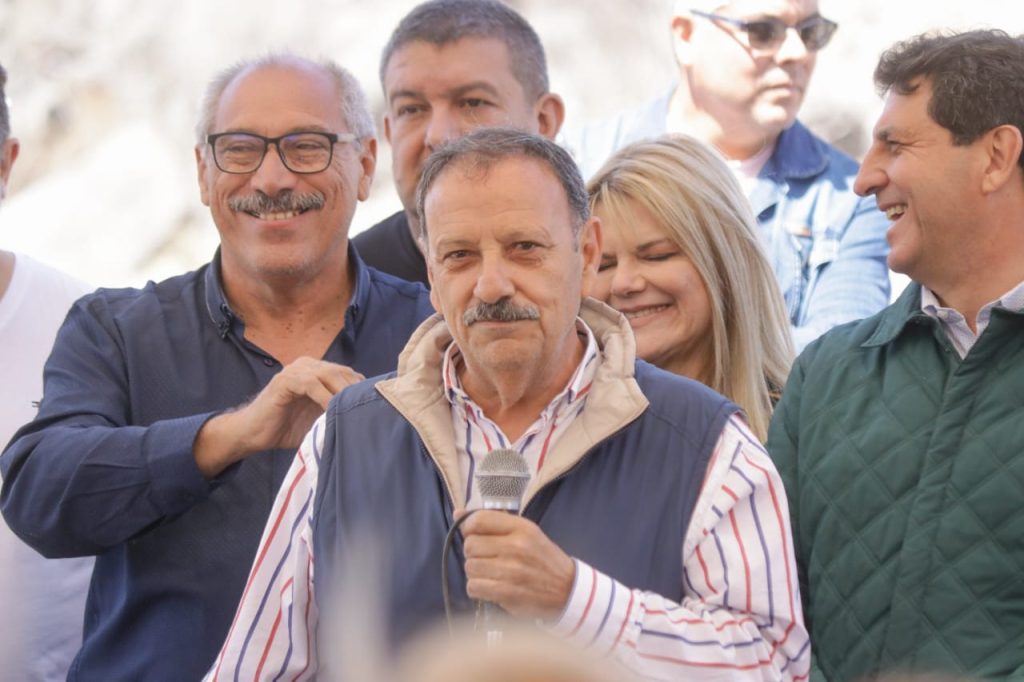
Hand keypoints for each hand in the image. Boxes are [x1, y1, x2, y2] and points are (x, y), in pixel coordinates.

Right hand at [193, 357, 363, 477]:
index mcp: (317, 370)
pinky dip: (324, 397)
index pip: (348, 374)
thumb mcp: (318, 418)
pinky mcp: (284, 381)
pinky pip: (309, 384)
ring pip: (328, 374)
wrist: (253, 434)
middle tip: (368, 409)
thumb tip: (367, 416)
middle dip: (356, 390)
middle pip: (341, 372)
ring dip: (342, 392)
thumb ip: (337, 411)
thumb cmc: (287, 427)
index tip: (376, 405)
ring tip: (353, 410)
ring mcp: (294, 371)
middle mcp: (307, 365)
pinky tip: (331, 411)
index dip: (361, 388)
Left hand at [459, 509, 575, 618]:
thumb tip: (457, 513)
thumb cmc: (543, 559)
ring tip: (491, 573)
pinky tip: (491, 586)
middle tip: (488, 557)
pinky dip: (478, 588)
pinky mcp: (507, 593)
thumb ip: (494, 522)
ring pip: (470, 567)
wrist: (567, 591)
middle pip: (470, 545)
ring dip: (476, 572)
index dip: (468, 527)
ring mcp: (511, 571)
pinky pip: (473, 587)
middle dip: (474, 552)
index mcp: (522, 528)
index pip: (479, 520)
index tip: (474, 534)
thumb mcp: (527, 533)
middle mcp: (516, 547)